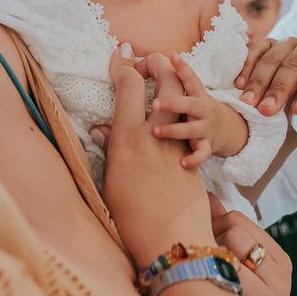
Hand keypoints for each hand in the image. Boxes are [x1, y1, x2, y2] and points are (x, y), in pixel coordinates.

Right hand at [97, 46, 216, 264]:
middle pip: (163, 81)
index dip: (123, 65)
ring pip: (182, 99)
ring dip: (175, 82)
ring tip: (166, 79)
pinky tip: (177, 113)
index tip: (120, 53)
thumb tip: (102, 131)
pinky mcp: (193, 157)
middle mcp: (154, 136)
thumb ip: (110, 150)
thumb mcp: (111, 183)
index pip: (128, 86)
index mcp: (126, 139)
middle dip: (157, 63)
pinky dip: (183, 112)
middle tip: (147, 61)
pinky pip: (190, 125)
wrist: (172, 243)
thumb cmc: (132, 220)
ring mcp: (178, 144)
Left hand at [151, 54, 249, 167]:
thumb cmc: (196, 109)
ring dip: (174, 130)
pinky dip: (193, 158)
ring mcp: (205, 127)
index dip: (183, 67)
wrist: (226, 128)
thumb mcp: (188, 94)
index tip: (173, 56)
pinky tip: (182, 163)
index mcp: (196, 94)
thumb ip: (169, 85)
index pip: (190, 78)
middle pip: (190, 104)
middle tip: (154, 103)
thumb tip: (140, 67)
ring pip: (192, 129)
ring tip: (155, 131)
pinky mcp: (207, 145)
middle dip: (173, 103)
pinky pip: (202, 153)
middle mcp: (202, 109)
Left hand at [209, 194, 290, 295]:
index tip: (208, 248)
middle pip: (234, 232)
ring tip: (216, 286)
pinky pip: (235, 281)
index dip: (213, 230)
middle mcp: (283, 274)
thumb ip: (223, 229)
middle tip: (209, 270)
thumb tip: (209, 197)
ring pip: (232, 254)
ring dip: (215, 269)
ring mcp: (279, 295)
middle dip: (213, 248)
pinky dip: (221, 289)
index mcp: (277, 257)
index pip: (236, 219)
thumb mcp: (233, 263)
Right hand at [235, 35, 296, 158]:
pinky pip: (255, 48)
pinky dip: (246, 65)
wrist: (294, 111)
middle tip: (265, 111)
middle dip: (280, 88)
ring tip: (248, 104)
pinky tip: (239, 85)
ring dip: (259, 81)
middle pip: (296, 61)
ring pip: (274, 56)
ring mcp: (289, 42)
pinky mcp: (267, 44)